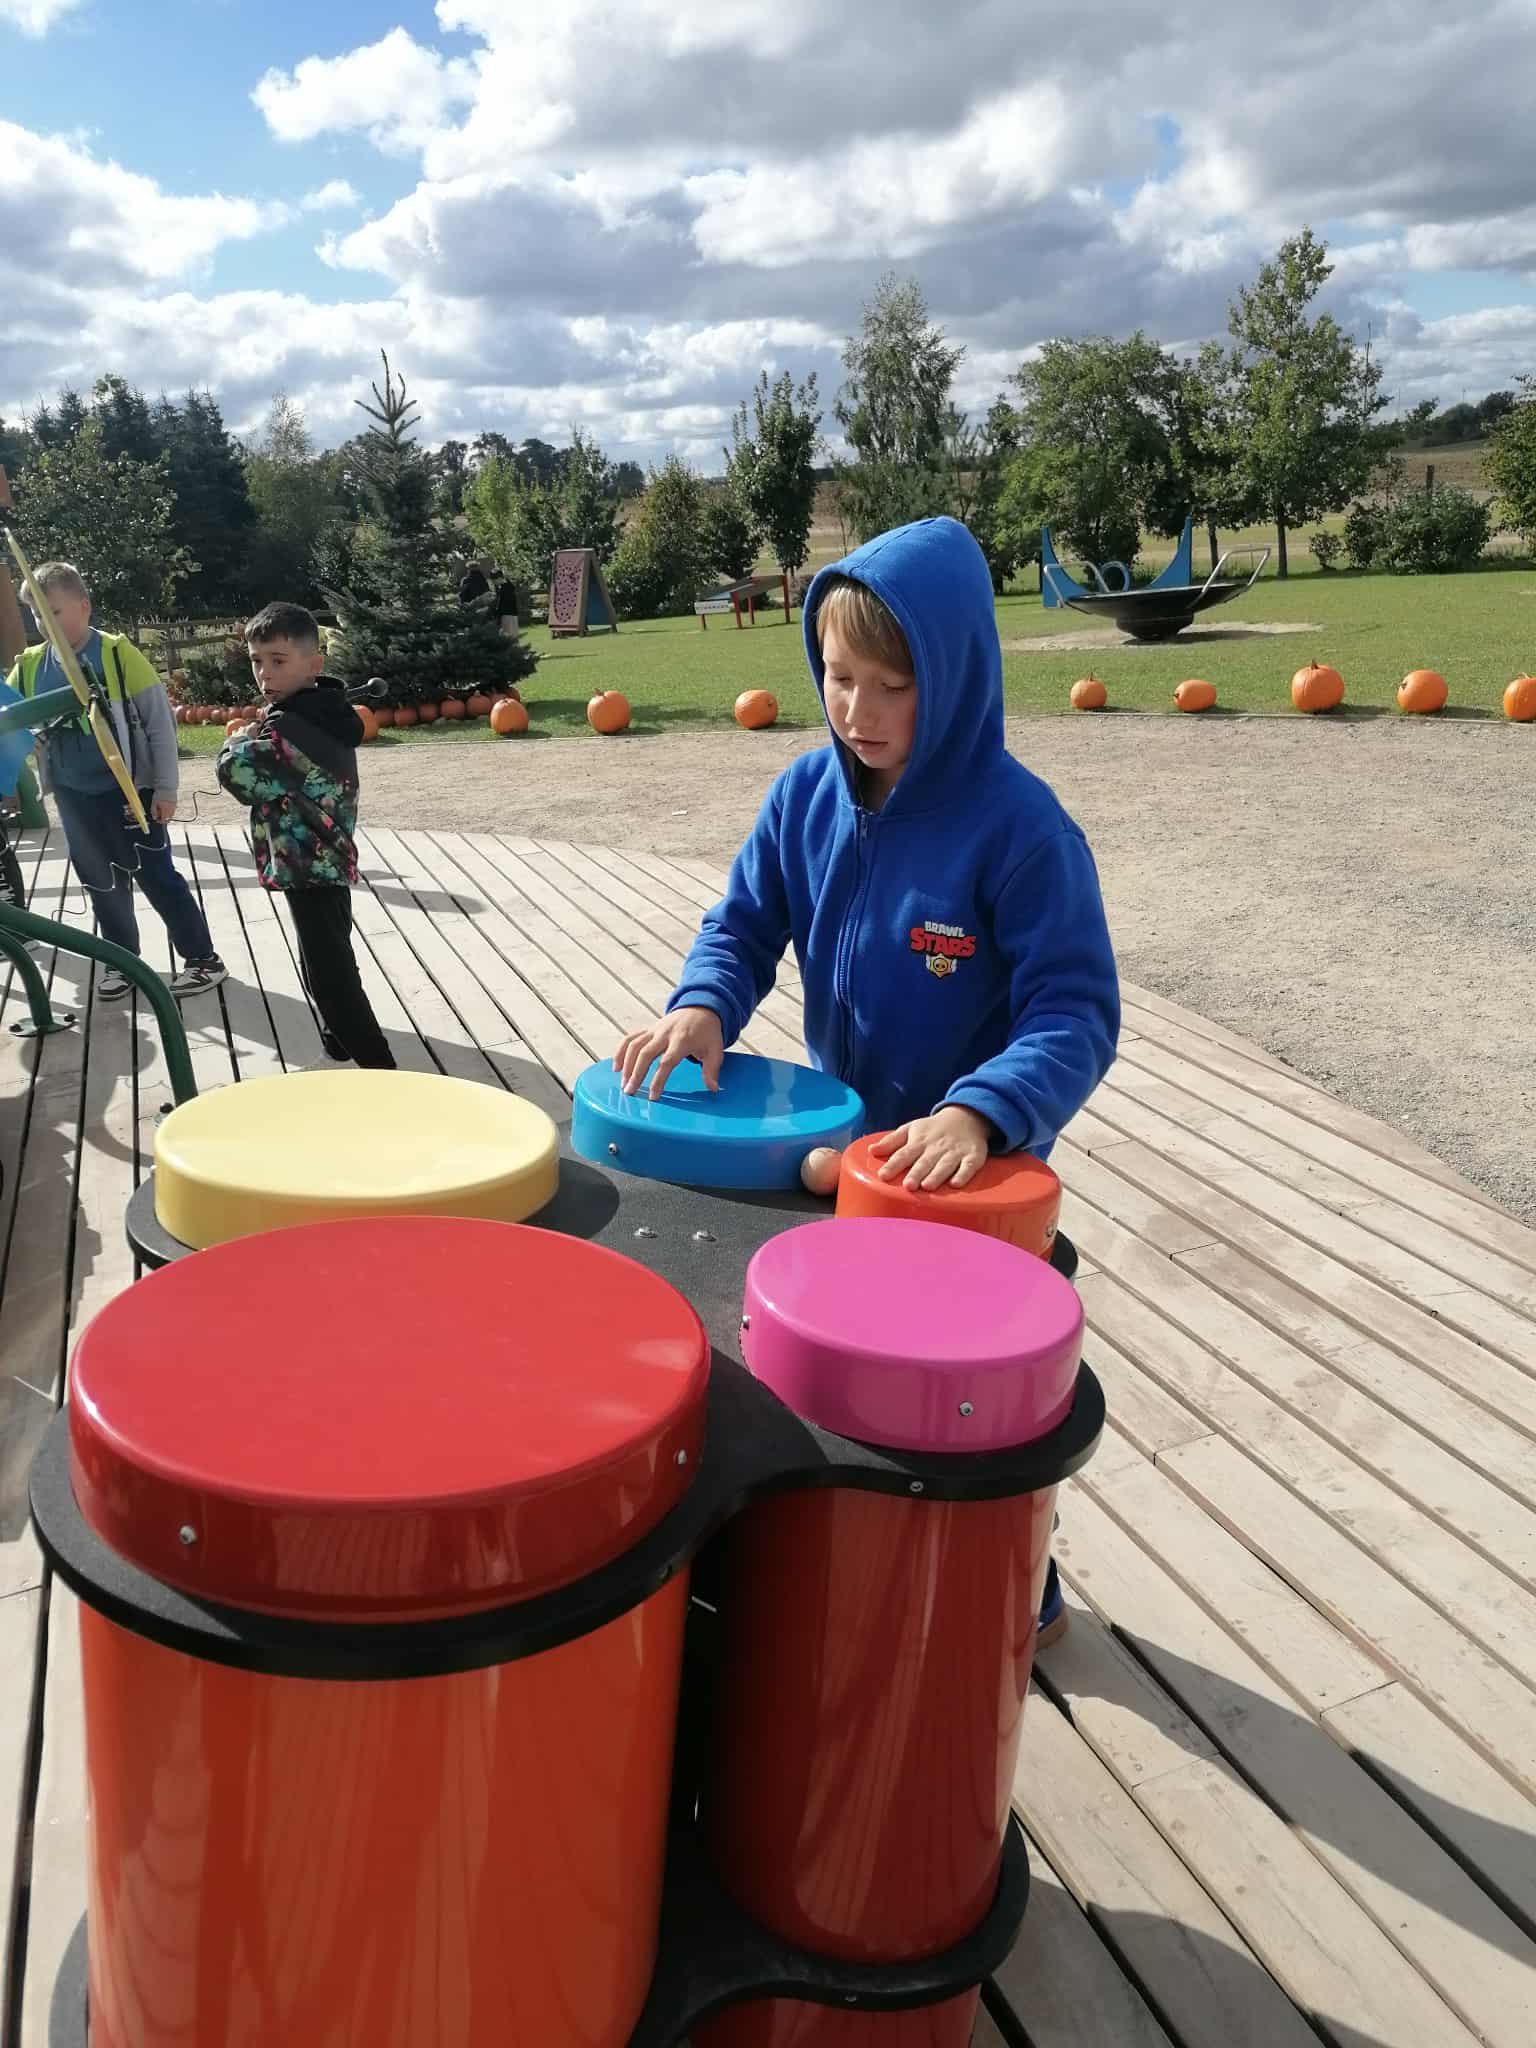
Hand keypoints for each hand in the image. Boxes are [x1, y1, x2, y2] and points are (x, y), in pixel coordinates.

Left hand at [151, 796, 175, 823]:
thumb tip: (155, 818)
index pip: (164, 819)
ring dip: (167, 815)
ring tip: (162, 812)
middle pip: (168, 819)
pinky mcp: (175, 804)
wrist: (167, 787)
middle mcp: (171, 809)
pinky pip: (173, 810)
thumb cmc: (160, 794)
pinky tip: (166, 808)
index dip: (160, 821)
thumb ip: (154, 811)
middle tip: (159, 817)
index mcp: (165, 809)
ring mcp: (174, 807)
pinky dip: (169, 811)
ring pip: (171, 815)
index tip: (157, 820)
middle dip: (164, 819)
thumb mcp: (154, 803)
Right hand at [614, 1007, 723, 1098]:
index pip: (666, 1061)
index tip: (653, 1096)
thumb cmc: (708, 1032)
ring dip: (626, 1064)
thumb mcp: (715, 1050)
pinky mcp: (648, 1029)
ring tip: (623, 1084)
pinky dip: (621, 1051)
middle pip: (645, 1053)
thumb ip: (712, 1070)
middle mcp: (665, 1033)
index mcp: (682, 1040)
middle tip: (630, 1092)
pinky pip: (630, 1038)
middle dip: (636, 1073)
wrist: (701, 1008)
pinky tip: (616, 1067)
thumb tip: (712, 1089)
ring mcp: (654, 1030)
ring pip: (634, 1045)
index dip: (658, 1079)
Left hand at [869, 1106, 992, 1190]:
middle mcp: (936, 1147)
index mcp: (919, 1141)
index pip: (904, 1154)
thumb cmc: (933, 1129)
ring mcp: (955, 1152)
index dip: (893, 1165)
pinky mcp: (973, 1156)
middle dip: (916, 1173)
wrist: (966, 1117)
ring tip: (927, 1186)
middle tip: (908, 1186)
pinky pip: (969, 1166)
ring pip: (945, 1165)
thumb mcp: (911, 1129)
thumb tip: (871, 1150)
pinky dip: (964, 1174)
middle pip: (925, 1161)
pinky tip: (956, 1183)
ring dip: (937, 1175)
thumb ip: (891, 1142)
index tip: (883, 1175)